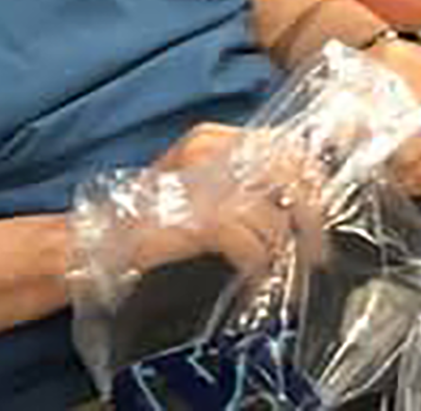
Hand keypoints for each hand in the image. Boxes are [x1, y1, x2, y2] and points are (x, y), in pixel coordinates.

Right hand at [127, 123, 332, 280]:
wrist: (94, 244)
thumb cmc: (151, 223)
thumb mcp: (199, 188)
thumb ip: (239, 183)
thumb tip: (298, 202)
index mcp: (213, 137)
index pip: (285, 144)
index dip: (314, 179)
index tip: (325, 211)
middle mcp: (209, 149)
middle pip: (289, 172)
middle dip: (312, 214)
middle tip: (318, 250)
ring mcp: (200, 182)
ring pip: (273, 212)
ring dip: (288, 250)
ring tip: (291, 273)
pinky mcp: (193, 218)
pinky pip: (247, 242)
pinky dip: (258, 267)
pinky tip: (255, 283)